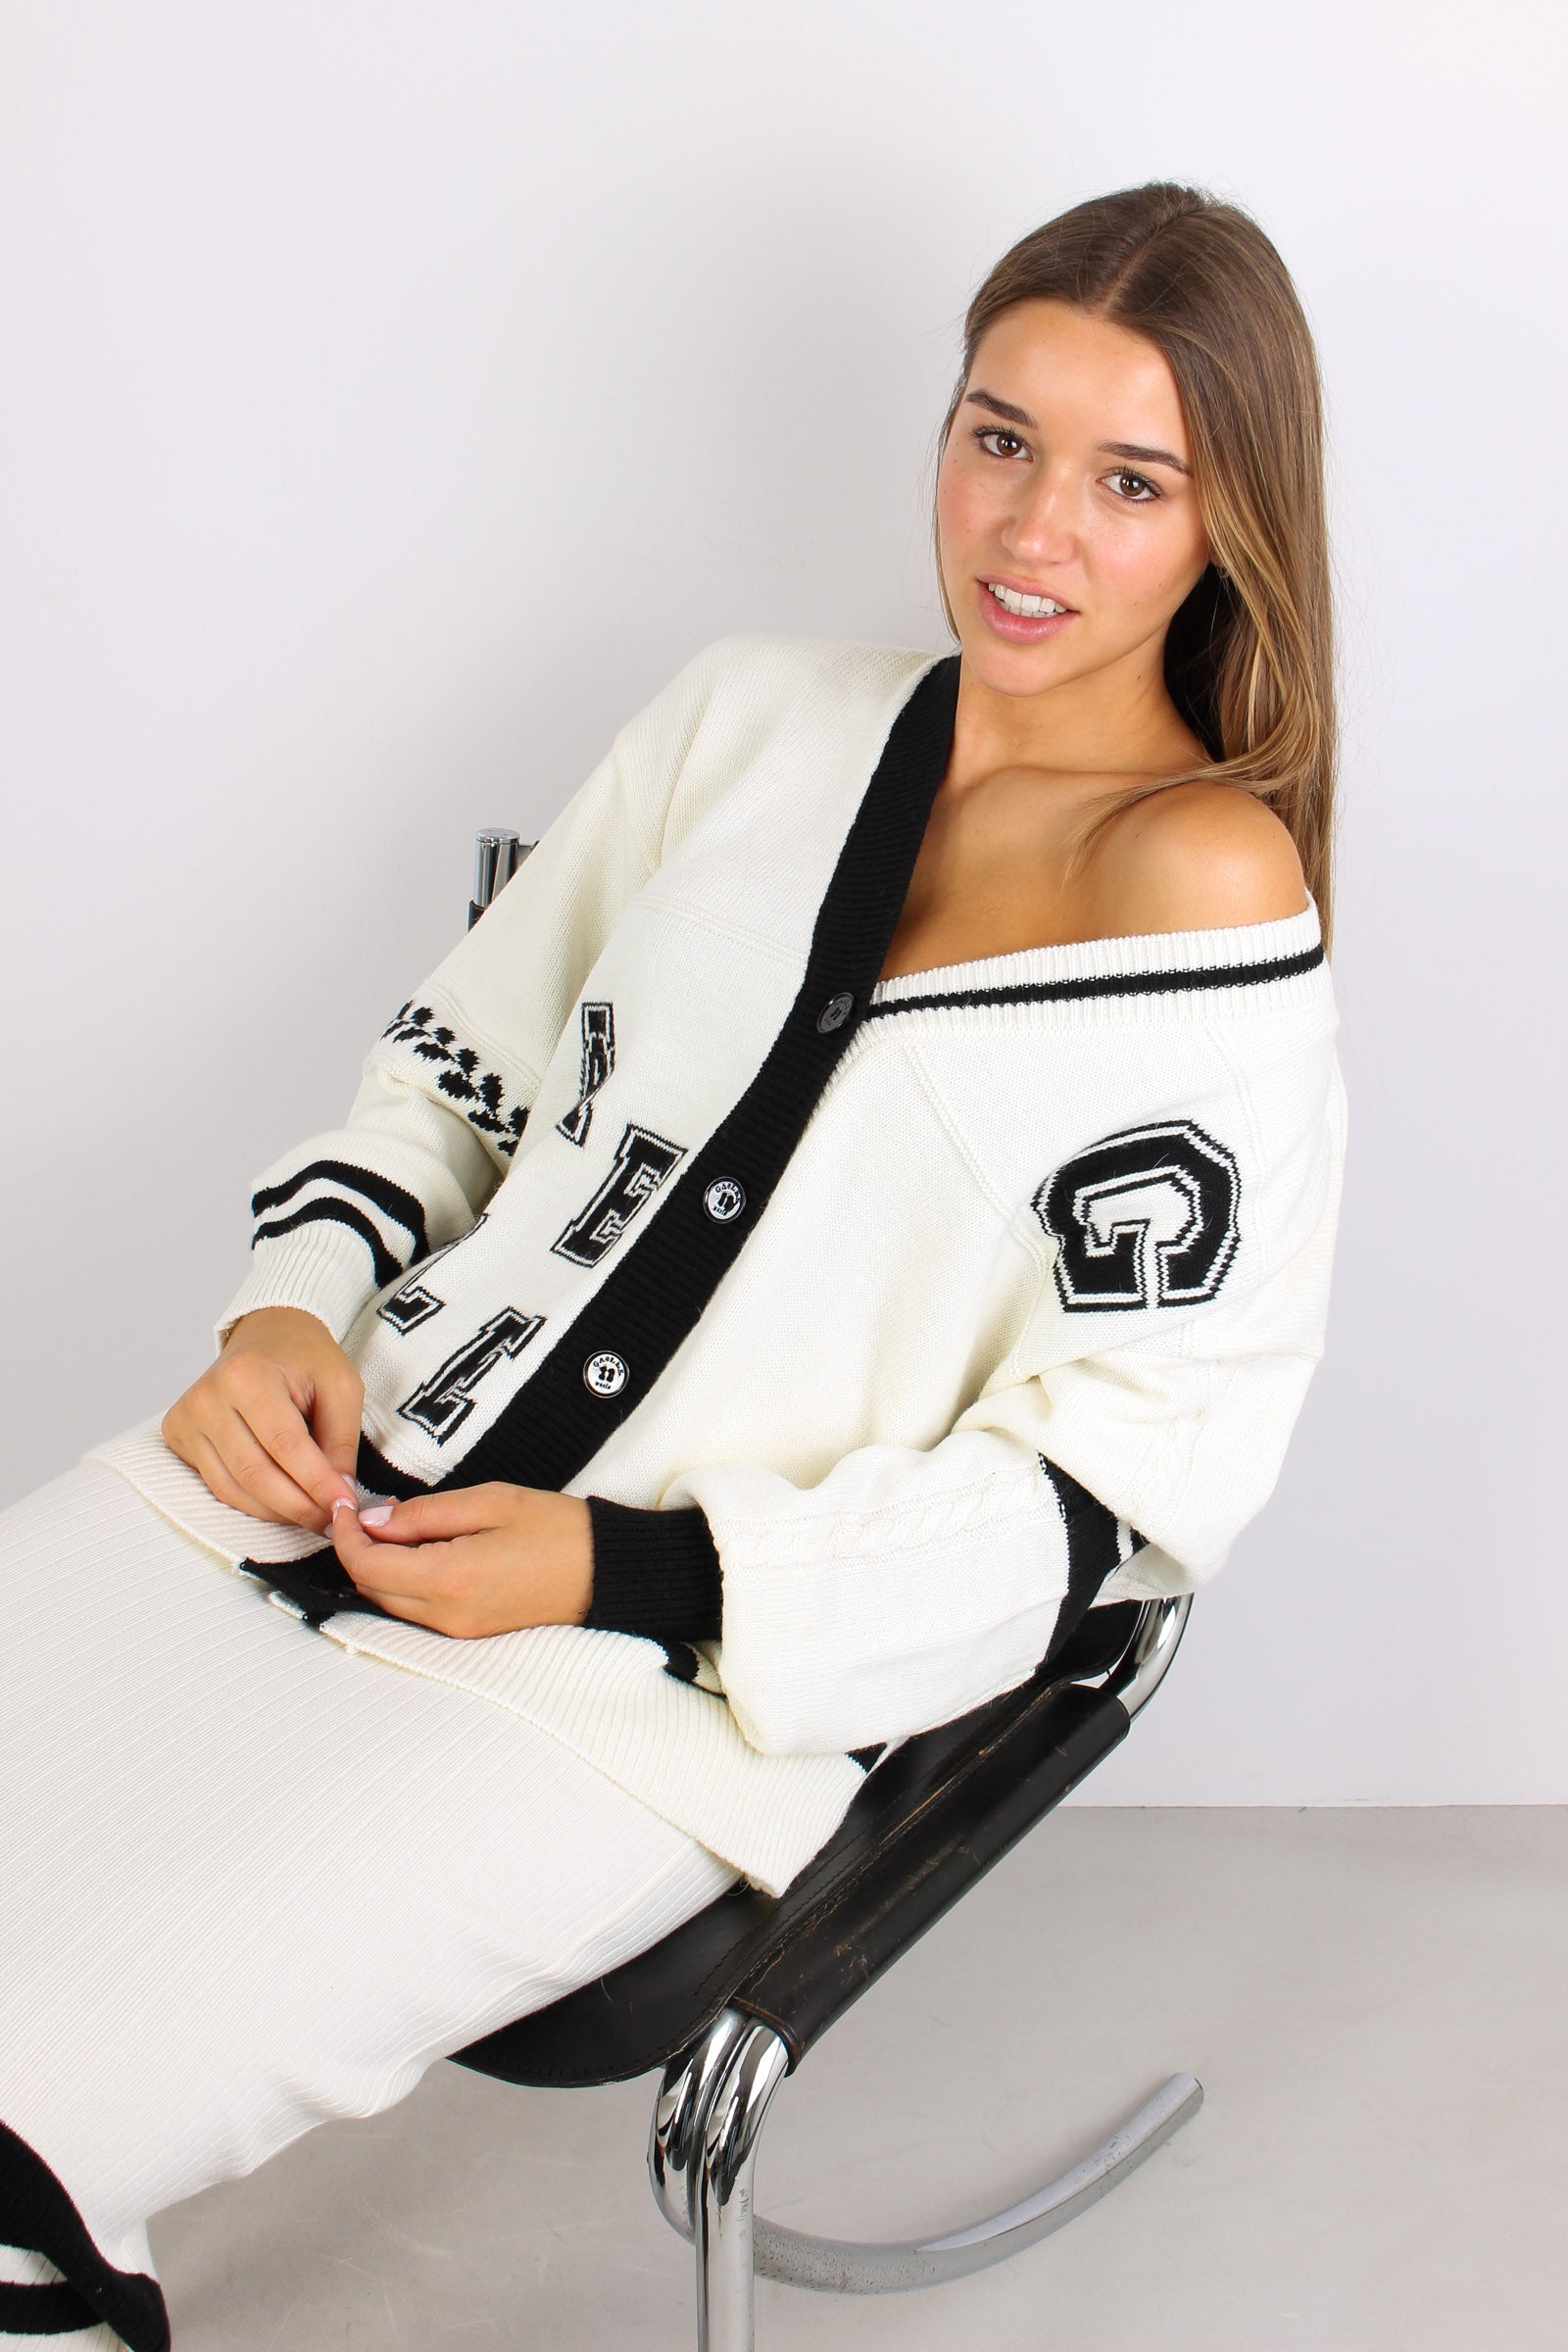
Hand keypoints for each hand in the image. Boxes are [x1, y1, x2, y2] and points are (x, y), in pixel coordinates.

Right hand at [162, 1306, 363, 1532]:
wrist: (266, 1333)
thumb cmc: (305, 1357)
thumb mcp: (341, 1387)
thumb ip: (342, 1441)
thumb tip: (338, 1496)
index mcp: (247, 1375)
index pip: (285, 1445)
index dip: (317, 1484)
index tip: (345, 1507)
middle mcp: (207, 1397)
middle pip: (255, 1473)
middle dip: (298, 1506)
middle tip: (331, 1522)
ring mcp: (187, 1417)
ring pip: (233, 1488)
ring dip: (276, 1511)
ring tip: (312, 1515)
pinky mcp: (179, 1435)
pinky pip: (218, 1485)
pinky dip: (253, 1502)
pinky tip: (282, 1503)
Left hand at [329, 1483, 593, 1638]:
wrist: (608, 1571)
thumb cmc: (558, 1529)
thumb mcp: (490, 1501)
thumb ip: (425, 1512)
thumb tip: (374, 1521)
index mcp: (449, 1579)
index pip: (367, 1566)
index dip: (345, 1534)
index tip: (346, 1504)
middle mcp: (446, 1615)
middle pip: (371, 1589)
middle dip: (357, 1550)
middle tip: (363, 1511)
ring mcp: (457, 1630)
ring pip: (390, 1603)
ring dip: (379, 1567)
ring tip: (391, 1525)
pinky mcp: (469, 1631)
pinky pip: (416, 1610)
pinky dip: (402, 1581)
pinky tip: (417, 1549)